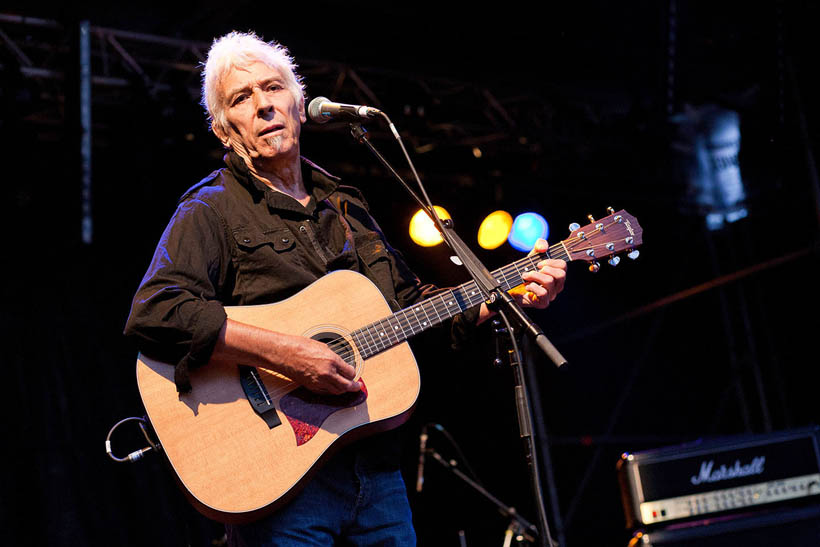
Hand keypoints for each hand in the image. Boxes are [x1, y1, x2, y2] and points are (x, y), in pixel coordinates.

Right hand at [214, 319, 361, 394]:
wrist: (284, 354)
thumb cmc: (300, 346)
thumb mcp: (322, 346)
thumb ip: (333, 356)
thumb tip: (339, 362)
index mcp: (332, 360)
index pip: (350, 371)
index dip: (353, 373)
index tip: (353, 373)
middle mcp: (327, 373)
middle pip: (346, 385)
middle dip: (354, 387)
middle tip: (357, 387)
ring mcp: (319, 381)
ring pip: (336, 391)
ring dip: (343, 390)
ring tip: (347, 388)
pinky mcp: (311, 387)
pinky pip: (325, 393)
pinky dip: (332, 391)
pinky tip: (333, 389)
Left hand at [510, 238, 566, 308]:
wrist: (512, 288)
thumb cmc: (525, 273)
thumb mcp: (532, 256)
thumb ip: (539, 246)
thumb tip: (543, 246)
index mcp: (557, 274)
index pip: (563, 266)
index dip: (551, 261)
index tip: (539, 263)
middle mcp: (557, 286)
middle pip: (561, 274)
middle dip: (545, 269)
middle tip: (534, 269)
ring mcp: (551, 295)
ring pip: (550, 282)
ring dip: (534, 276)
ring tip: (526, 276)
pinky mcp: (543, 303)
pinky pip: (543, 293)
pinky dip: (532, 286)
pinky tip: (527, 286)